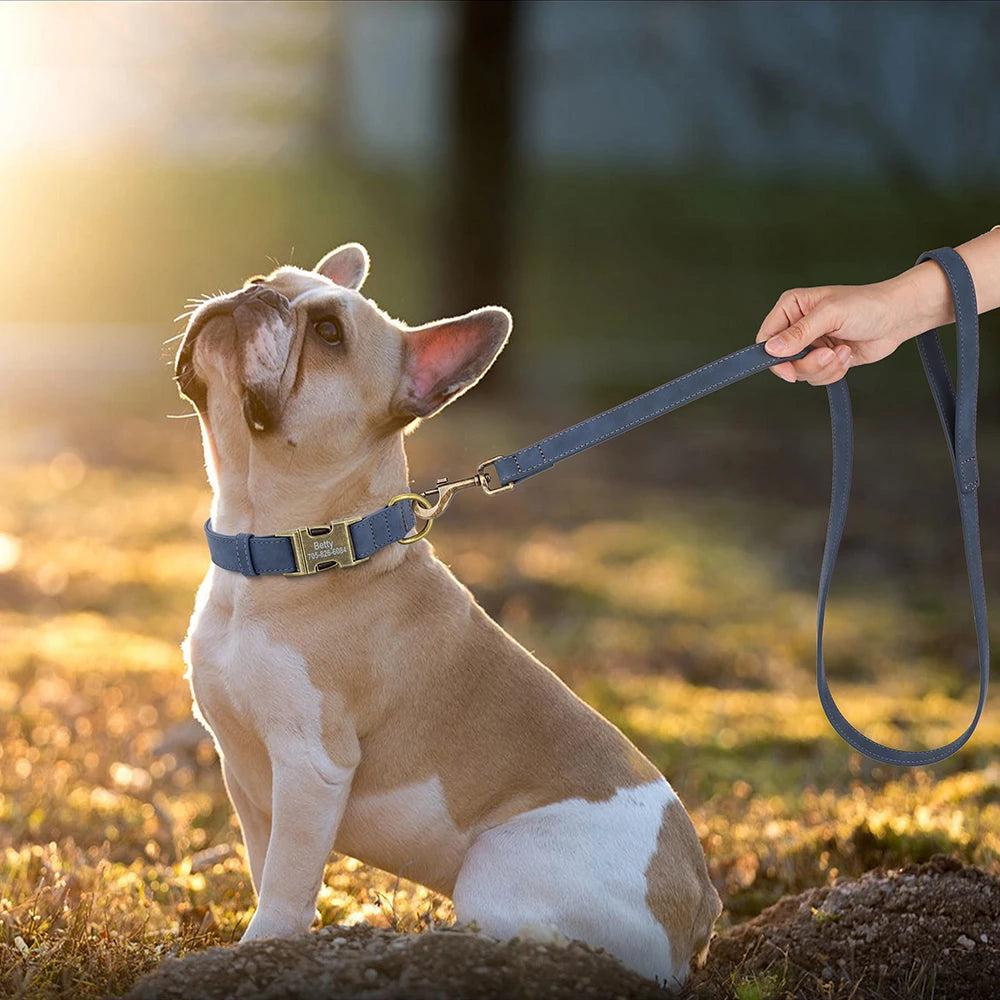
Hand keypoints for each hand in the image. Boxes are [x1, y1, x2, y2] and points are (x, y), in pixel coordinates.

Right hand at [756, 283, 908, 384]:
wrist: (898, 317)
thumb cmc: (867, 305)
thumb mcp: (830, 315)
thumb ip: (799, 333)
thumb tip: (771, 349)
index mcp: (791, 308)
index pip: (766, 338)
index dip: (772, 358)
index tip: (789, 370)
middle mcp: (797, 327)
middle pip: (782, 361)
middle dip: (807, 364)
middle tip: (828, 355)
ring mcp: (810, 345)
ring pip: (801, 372)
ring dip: (824, 368)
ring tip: (842, 352)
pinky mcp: (824, 359)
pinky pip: (817, 377)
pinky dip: (833, 371)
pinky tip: (847, 355)